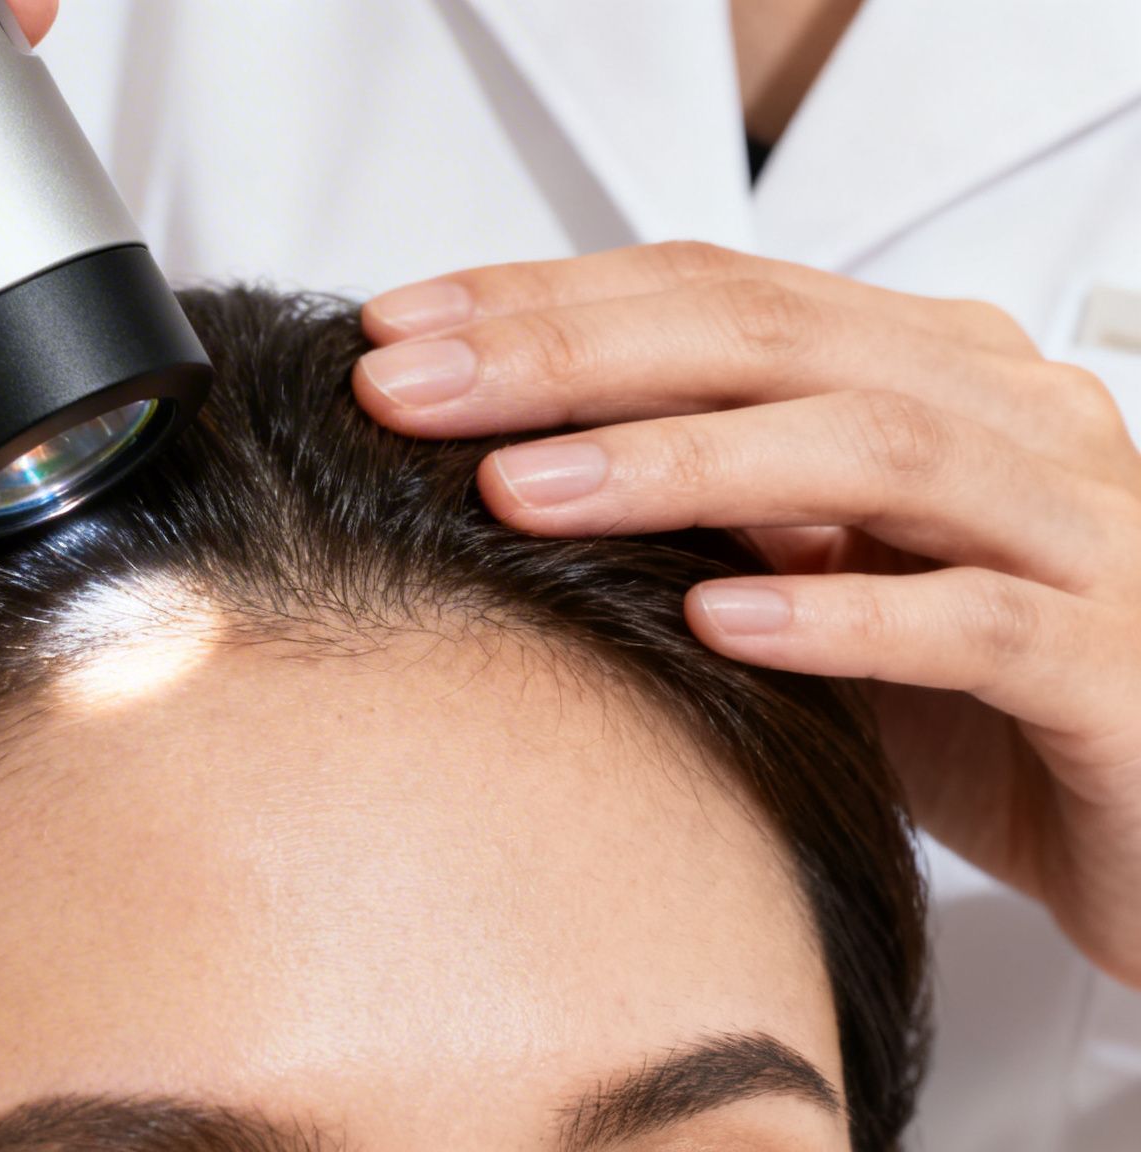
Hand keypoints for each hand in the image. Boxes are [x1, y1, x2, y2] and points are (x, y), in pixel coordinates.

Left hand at [354, 242, 1140, 985]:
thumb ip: (712, 502)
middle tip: (408, 392)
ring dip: (677, 465)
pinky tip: (719, 620)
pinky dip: (842, 614)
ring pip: (871, 451)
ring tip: (517, 492)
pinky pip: (977, 623)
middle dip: (569, 358)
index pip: (714, 294)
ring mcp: (1076, 531)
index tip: (393, 332)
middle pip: (772, 340)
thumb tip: (500, 455)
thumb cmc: (975, 692)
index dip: (546, 301)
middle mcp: (1007, 418)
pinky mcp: (1114, 663)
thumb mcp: (820, 571)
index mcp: (928, 369)